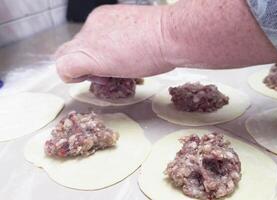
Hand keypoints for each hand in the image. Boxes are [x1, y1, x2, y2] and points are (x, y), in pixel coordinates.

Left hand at [55, 5, 173, 82]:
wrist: (170, 35)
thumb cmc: (168, 36)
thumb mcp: (144, 35)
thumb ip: (129, 42)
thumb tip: (133, 54)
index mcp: (105, 18)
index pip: (89, 37)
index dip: (99, 53)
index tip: (117, 61)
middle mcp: (92, 25)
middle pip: (75, 46)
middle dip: (89, 62)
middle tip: (109, 73)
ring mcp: (88, 39)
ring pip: (66, 56)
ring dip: (84, 71)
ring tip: (109, 77)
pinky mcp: (87, 56)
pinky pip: (64, 68)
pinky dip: (75, 78)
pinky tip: (98, 80)